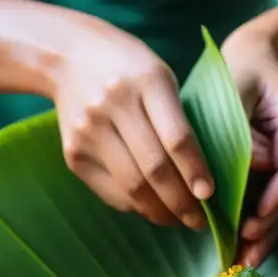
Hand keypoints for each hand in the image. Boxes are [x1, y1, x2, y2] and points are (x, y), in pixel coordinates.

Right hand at [53, 19, 212, 228]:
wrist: (67, 56)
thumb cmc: (129, 68)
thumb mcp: (160, 76)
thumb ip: (178, 119)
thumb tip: (201, 177)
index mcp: (147, 81)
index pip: (176, 138)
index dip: (195, 171)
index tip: (210, 195)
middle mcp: (114, 105)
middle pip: (153, 168)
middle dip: (181, 202)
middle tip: (199, 220)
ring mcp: (89, 130)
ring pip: (131, 186)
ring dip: (159, 211)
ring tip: (178, 220)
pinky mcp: (73, 152)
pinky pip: (110, 190)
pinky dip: (134, 205)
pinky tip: (151, 208)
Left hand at [222, 26, 277, 266]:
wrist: (253, 52)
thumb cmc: (240, 64)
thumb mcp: (238, 85)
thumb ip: (243, 124)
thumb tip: (250, 166)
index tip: (255, 218)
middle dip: (271, 226)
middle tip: (248, 256)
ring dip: (265, 232)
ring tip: (245, 261)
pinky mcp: (271, 162)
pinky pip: (268, 194)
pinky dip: (257, 219)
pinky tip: (243, 244)